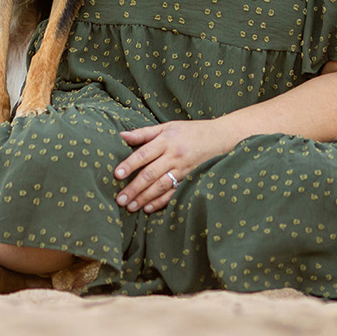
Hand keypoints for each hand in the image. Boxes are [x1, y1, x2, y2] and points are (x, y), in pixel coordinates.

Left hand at [113, 120, 235, 213]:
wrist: (219, 138)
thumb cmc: (189, 131)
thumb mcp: (167, 126)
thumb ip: (144, 133)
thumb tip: (121, 136)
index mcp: (166, 140)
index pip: (144, 154)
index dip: (129, 165)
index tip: (117, 175)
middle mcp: (174, 156)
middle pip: (150, 174)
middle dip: (134, 188)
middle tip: (119, 199)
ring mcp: (183, 169)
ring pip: (161, 186)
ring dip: (144, 198)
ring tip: (130, 207)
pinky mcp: (190, 179)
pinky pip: (174, 193)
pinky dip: (161, 202)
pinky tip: (149, 208)